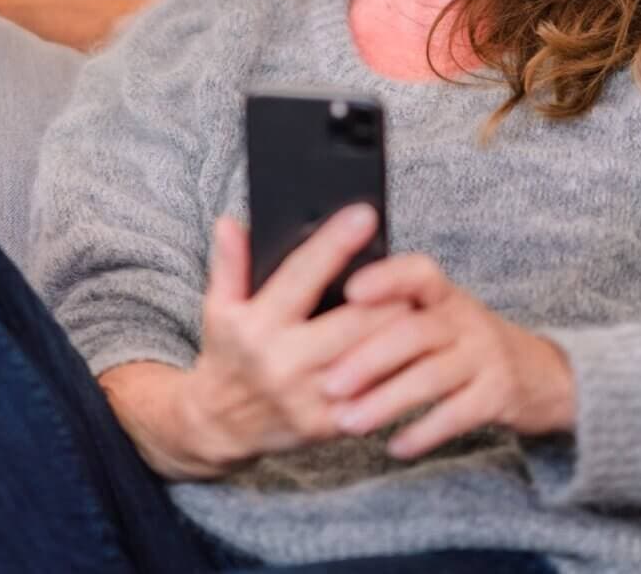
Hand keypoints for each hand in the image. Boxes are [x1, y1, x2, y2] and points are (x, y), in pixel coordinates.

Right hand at [181, 204, 410, 470]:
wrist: (220, 426)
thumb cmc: (228, 353)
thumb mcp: (219, 307)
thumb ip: (228, 263)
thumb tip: (230, 222)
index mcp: (256, 325)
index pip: (300, 275)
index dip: (334, 243)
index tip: (363, 214)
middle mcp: (282, 363)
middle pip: (353, 322)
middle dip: (388, 295)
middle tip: (413, 271)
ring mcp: (308, 398)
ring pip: (371, 359)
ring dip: (400, 331)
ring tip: (421, 303)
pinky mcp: (328, 425)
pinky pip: (374, 394)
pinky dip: (397, 369)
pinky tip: (415, 347)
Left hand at [319, 253, 575, 459]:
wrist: (539, 373)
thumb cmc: (463, 340)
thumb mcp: (439, 313)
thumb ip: (395, 312)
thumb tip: (322, 320)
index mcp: (444, 294)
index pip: (418, 273)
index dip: (387, 278)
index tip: (350, 290)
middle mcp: (466, 318)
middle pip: (415, 331)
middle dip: (368, 358)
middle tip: (328, 384)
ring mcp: (485, 356)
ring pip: (431, 376)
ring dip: (386, 401)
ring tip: (348, 423)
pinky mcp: (498, 395)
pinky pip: (457, 414)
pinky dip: (423, 432)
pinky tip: (394, 446)